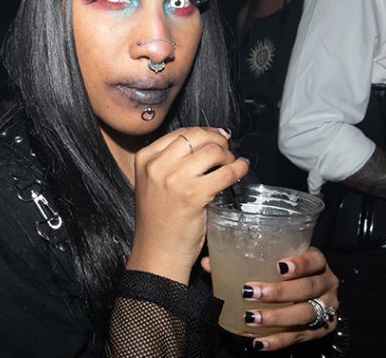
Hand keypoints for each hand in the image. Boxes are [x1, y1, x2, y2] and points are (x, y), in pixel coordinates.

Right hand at [128, 127, 248, 282]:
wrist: (157, 253)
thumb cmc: (158, 222)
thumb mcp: (153, 183)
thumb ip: (170, 162)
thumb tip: (206, 143)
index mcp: (145, 159)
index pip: (180, 133)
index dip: (204, 133)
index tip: (216, 137)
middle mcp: (157, 166)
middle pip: (196, 136)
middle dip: (217, 139)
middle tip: (227, 148)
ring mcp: (174, 180)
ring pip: (212, 151)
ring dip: (228, 155)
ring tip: (232, 163)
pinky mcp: (193, 195)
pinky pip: (225, 173)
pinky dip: (238, 168)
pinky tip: (241, 170)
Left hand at [202, 247, 339, 350]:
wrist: (315, 296)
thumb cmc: (290, 274)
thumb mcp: (275, 262)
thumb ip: (244, 261)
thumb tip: (208, 263)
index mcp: (317, 263)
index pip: (314, 260)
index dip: (299, 264)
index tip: (279, 267)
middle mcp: (327, 284)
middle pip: (307, 289)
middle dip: (278, 293)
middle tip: (250, 293)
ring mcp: (326, 308)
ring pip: (304, 315)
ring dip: (276, 318)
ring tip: (251, 318)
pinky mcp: (321, 329)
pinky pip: (299, 337)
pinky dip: (277, 340)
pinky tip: (259, 342)